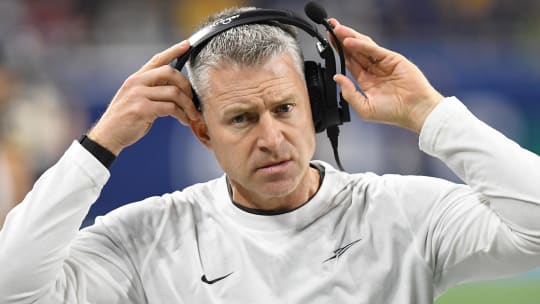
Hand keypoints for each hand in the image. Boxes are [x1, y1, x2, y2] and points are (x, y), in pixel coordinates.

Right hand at [88, 41, 199, 154]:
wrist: (108, 136)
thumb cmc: (126, 119)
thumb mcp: (136, 98)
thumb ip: (151, 90)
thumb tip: (175, 89)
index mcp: (136, 78)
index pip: (157, 59)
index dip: (174, 51)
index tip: (187, 45)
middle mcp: (137, 83)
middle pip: (170, 72)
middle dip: (186, 85)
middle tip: (193, 99)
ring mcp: (138, 95)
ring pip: (173, 92)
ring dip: (188, 105)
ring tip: (192, 115)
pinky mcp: (142, 109)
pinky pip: (170, 108)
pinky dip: (182, 115)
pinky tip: (184, 121)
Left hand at [329, 19, 443, 132]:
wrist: (415, 110)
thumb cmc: (393, 113)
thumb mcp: (365, 108)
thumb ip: (349, 93)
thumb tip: (337, 78)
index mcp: (366, 82)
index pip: (349, 63)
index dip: (339, 53)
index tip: (328, 44)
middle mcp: (374, 70)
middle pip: (354, 52)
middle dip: (342, 40)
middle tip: (330, 30)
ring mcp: (383, 63)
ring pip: (363, 47)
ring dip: (349, 37)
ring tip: (337, 30)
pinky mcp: (392, 59)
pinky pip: (374, 50)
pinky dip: (361, 45)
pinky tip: (349, 41)